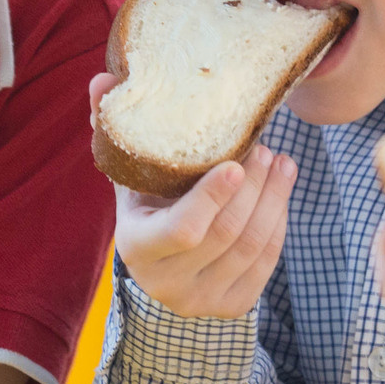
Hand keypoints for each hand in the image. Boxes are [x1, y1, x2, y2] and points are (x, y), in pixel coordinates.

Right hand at [92, 72, 295, 319]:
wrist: (160, 270)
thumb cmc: (146, 208)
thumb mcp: (129, 176)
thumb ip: (116, 131)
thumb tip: (103, 77)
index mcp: (138, 249)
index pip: (183, 230)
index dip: (212, 198)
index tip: (237, 163)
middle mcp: (169, 284)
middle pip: (226, 234)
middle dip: (253, 188)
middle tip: (265, 150)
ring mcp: (204, 300)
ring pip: (252, 247)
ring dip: (273, 199)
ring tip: (280, 162)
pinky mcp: (234, 306)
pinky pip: (267, 262)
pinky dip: (279, 221)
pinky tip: (281, 188)